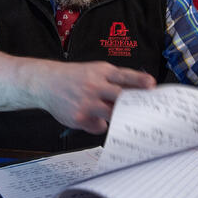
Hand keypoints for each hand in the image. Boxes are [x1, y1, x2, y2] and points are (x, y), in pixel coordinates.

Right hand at [40, 61, 155, 133]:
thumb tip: (138, 92)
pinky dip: (100, 124)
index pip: (124, 76)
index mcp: (101, 72)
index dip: (140, 80)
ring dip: (119, 117)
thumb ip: (114, 81)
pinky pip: (99, 126)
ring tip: (123, 117)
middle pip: (120, 97)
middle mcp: (94, 86)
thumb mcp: (95, 71)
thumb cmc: (75, 77)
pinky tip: (95, 118)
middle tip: (145, 110)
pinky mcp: (79, 117)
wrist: (46, 83)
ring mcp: (87, 102)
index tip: (152, 85)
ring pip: (111, 114)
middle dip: (133, 103)